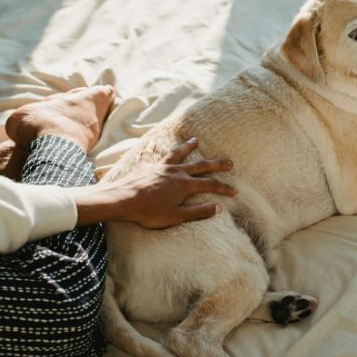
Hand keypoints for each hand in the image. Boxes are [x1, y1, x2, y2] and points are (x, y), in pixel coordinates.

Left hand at [68, 138, 236, 228]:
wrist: (121, 201)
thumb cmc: (149, 212)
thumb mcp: (176, 217)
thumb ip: (198, 212)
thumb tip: (218, 207)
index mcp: (184, 185)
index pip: (210, 185)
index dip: (223, 188)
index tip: (234, 191)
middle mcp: (175, 172)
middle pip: (199, 166)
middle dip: (215, 164)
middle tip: (228, 161)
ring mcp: (159, 167)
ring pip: (177, 154)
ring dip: (187, 147)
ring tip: (196, 140)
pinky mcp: (144, 167)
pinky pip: (149, 155)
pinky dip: (151, 148)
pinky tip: (152, 142)